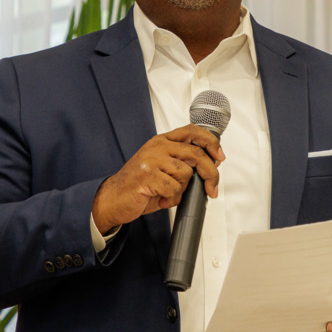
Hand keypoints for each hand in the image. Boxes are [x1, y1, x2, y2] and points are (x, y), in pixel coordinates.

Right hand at [91, 125, 223, 231]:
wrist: (112, 199)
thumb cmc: (139, 185)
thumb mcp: (162, 167)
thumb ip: (181, 162)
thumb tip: (210, 166)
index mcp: (162, 141)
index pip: (192, 131)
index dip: (210, 142)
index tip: (219, 156)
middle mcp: (157, 147)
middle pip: (196, 153)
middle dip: (210, 173)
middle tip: (212, 188)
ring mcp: (151, 160)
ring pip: (185, 174)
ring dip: (181, 190)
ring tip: (167, 194)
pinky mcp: (147, 176)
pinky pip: (174, 189)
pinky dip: (171, 199)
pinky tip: (160, 199)